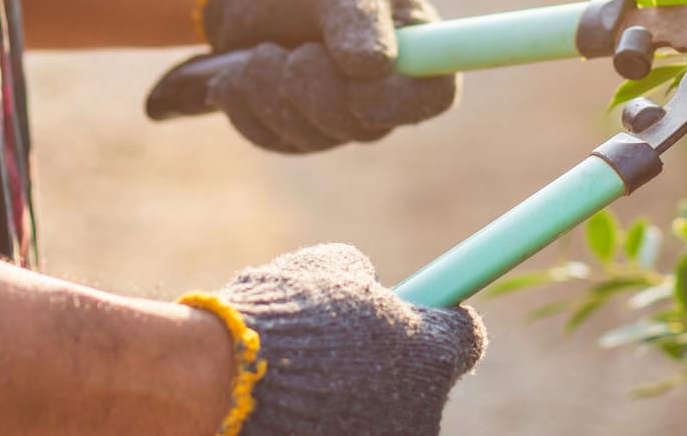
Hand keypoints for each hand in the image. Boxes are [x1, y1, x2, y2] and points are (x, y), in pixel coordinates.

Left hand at [150, 0, 458, 151]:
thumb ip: (358, 15)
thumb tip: (374, 67)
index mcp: (417, 49)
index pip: (433, 97)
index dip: (398, 99)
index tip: (358, 75)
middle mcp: (385, 92)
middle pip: (364, 127)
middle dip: (315, 88)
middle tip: (292, 51)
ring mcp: (341, 117)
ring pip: (311, 135)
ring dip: (271, 91)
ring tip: (258, 52)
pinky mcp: (296, 129)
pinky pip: (271, 137)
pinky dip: (245, 105)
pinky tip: (232, 76)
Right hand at [222, 244, 483, 435]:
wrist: (221, 381)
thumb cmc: (280, 317)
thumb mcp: (330, 267)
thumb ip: (364, 278)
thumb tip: (368, 283)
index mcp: (432, 354)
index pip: (465, 337)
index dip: (440, 321)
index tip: (420, 313)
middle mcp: (423, 413)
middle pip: (422, 385)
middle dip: (390, 366)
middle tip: (344, 349)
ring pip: (383, 415)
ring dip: (358, 398)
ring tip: (305, 378)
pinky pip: (349, 432)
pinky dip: (328, 422)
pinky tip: (291, 408)